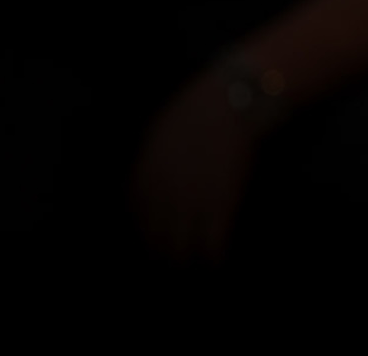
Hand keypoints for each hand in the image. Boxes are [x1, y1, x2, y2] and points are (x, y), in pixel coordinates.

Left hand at [129, 64, 257, 264]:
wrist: (230, 100)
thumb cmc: (196, 108)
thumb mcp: (159, 131)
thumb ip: (149, 162)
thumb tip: (145, 188)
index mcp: (145, 173)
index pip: (136, 218)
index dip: (146, 233)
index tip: (156, 239)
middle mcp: (163, 193)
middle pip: (156, 241)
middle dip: (164, 255)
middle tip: (175, 261)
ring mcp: (191, 202)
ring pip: (183, 252)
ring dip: (188, 262)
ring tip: (195, 266)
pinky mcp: (220, 207)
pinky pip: (212, 248)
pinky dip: (214, 258)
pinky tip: (218, 259)